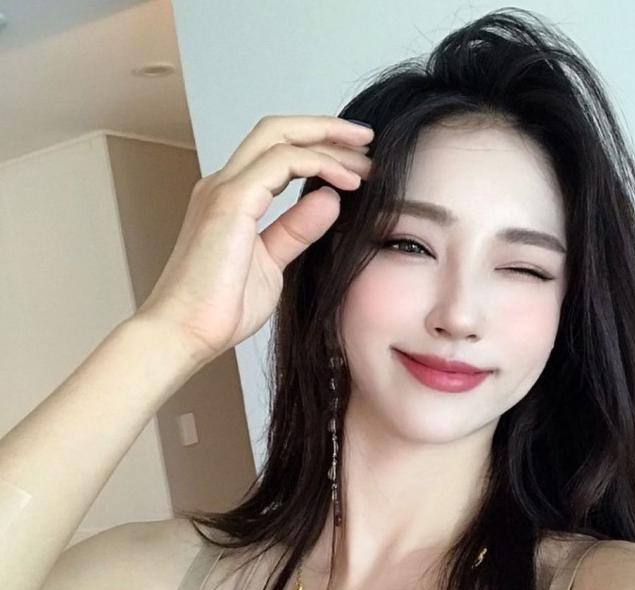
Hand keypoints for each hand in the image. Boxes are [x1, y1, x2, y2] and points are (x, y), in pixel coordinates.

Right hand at [133, 115, 372, 364]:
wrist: (185, 334)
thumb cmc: (219, 308)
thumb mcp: (272, 263)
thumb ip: (296, 230)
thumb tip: (328, 200)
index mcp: (233, 198)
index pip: (278, 152)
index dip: (319, 146)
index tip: (358, 160)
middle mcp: (225, 184)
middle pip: (279, 130)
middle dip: (326, 128)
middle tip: (367, 140)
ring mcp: (224, 189)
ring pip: (280, 135)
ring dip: (328, 141)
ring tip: (366, 160)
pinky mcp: (230, 201)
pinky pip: (282, 162)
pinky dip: (319, 163)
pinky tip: (347, 181)